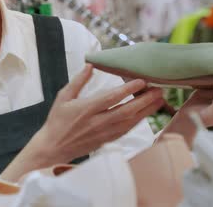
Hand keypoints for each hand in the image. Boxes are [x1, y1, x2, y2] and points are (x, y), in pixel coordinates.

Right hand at [1, 64, 163, 180]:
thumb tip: (90, 65)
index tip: (141, 80)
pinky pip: (127, 130)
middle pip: (126, 111)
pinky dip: (139, 121)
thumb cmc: (57, 121)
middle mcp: (97, 122)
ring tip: (159, 100)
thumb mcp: (63, 97)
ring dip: (146, 111)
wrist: (53, 147)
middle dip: (145, 100)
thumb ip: (78, 81)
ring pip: (130, 122)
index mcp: (85, 109)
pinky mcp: (107, 140)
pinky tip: (147, 113)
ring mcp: (104, 133)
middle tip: (158, 89)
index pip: (111, 98)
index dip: (128, 89)